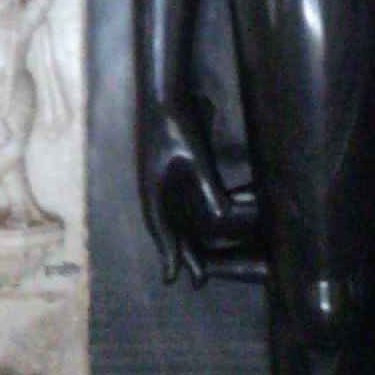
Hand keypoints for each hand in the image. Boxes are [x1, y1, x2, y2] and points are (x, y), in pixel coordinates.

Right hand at [138, 97, 257, 286]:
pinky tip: (196, 224)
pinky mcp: (163, 171)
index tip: (174, 280)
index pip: (163, 231)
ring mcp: (156, 181)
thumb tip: (222, 218)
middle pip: (166, 230)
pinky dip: (184, 219)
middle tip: (196, 279)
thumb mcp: (195, 158)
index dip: (170, 256)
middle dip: (179, 254)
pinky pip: (173, 203)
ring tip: (194, 260)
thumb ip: (207, 188)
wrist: (161, 94)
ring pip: (170, 219)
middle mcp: (152, 190)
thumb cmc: (176, 124)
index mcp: (153, 190)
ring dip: (182, 239)